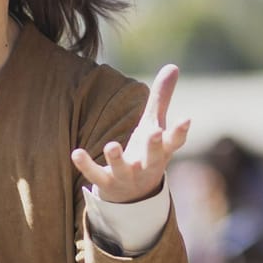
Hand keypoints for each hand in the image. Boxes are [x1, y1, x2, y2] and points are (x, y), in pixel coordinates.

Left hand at [71, 64, 191, 203]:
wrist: (132, 196)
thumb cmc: (146, 153)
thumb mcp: (154, 125)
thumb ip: (161, 98)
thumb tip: (173, 66)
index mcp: (161, 152)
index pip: (174, 142)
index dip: (180, 132)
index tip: (186, 119)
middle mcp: (147, 166)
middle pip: (154, 157)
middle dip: (154, 146)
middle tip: (155, 132)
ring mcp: (127, 177)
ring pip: (123, 169)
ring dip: (117, 158)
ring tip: (111, 145)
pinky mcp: (107, 183)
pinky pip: (96, 175)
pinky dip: (86, 165)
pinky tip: (76, 153)